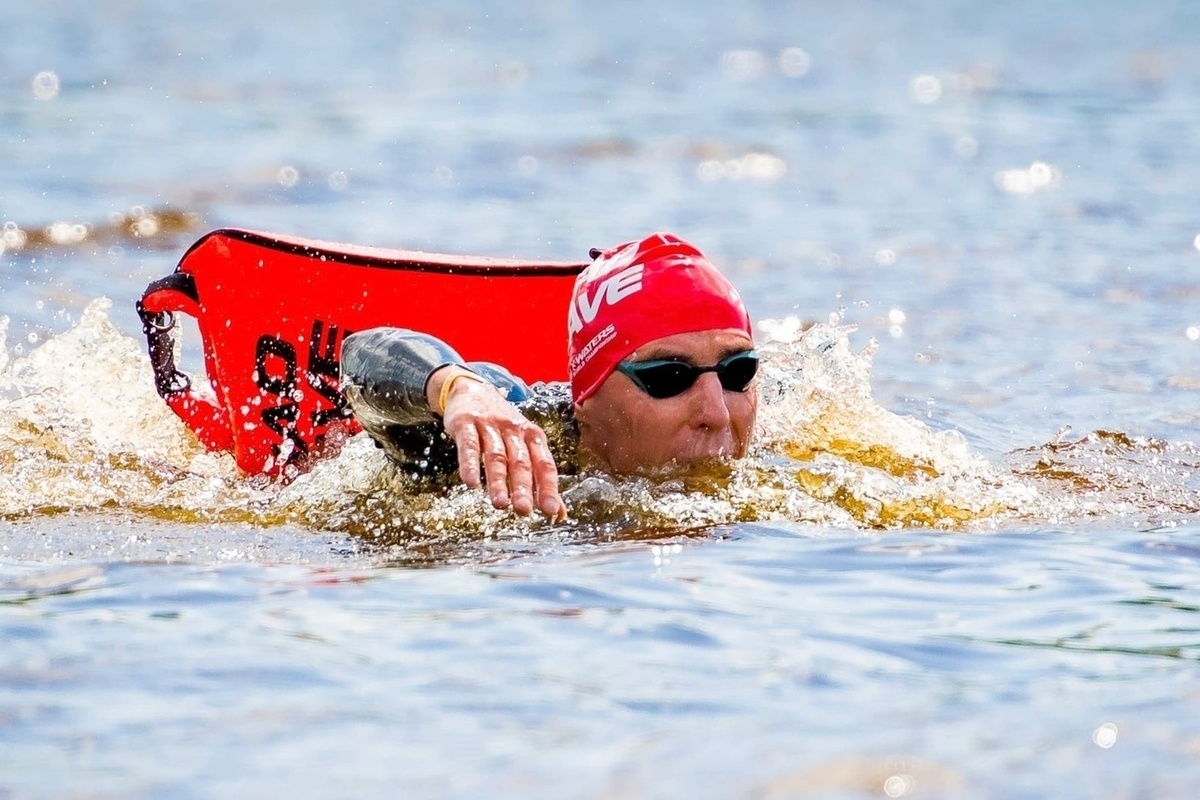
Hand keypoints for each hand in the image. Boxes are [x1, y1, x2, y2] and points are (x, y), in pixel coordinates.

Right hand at [430, 367, 565, 519]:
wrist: (472, 390)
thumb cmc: (502, 426)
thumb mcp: (524, 445)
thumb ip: (540, 479)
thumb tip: (558, 514)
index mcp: (533, 436)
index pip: (544, 464)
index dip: (548, 487)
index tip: (551, 510)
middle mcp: (514, 430)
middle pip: (520, 462)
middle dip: (523, 487)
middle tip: (524, 510)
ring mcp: (489, 425)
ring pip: (496, 455)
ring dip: (498, 481)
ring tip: (499, 504)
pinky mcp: (466, 423)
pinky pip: (469, 445)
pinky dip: (470, 463)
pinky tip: (471, 482)